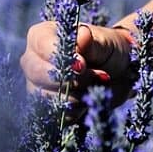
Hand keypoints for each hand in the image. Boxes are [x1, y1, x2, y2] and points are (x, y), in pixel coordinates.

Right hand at [20, 22, 134, 113]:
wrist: (120, 73)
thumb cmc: (109, 49)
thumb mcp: (104, 42)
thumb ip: (91, 42)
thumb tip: (82, 37)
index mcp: (42, 36)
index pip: (41, 47)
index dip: (62, 59)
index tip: (83, 65)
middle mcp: (33, 60)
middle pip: (39, 75)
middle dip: (72, 80)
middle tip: (96, 74)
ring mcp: (37, 85)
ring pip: (48, 98)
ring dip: (78, 96)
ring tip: (94, 84)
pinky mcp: (47, 107)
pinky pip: (57, 115)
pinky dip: (78, 110)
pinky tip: (87, 98)